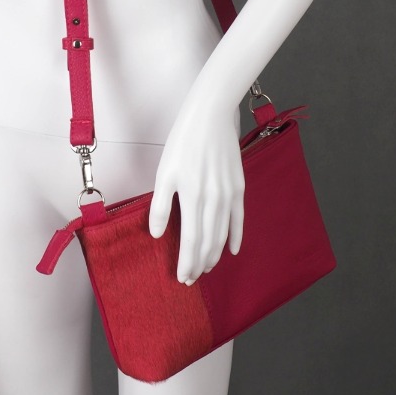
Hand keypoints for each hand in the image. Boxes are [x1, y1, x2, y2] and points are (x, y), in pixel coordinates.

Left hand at [148, 100, 244, 284]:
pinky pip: (239, 219)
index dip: (187, 262)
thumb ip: (160, 205)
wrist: (211, 117)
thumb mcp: (164, 172)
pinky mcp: (239, 187)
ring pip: (223, 234)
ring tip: (206, 267)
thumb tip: (157, 234)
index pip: (191, 241)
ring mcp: (229, 195)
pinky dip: (236, 237)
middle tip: (192, 278)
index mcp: (192, 198)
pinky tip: (232, 250)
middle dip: (200, 264)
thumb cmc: (183, 142)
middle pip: (208, 242)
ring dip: (215, 254)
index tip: (182, 278)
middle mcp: (214, 200)